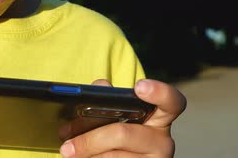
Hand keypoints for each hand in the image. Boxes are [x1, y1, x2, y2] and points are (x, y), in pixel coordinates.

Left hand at [59, 79, 186, 157]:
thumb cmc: (115, 137)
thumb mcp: (115, 116)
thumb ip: (108, 98)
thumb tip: (100, 86)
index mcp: (159, 119)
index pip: (172, 102)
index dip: (159, 92)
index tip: (138, 86)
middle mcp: (162, 142)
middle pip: (123, 134)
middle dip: (90, 140)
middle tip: (66, 145)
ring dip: (87, 156)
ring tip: (68, 153)